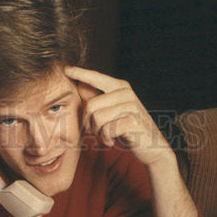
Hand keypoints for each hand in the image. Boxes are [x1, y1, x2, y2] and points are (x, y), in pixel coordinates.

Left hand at [65, 64, 197, 216]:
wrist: (151, 147)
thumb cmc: (128, 130)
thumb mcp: (111, 113)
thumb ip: (97, 100)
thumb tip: (80, 86)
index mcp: (119, 87)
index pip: (96, 78)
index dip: (80, 73)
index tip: (65, 68)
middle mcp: (125, 92)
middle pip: (90, 106)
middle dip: (88, 124)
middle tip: (96, 132)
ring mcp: (131, 105)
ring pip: (97, 119)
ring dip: (97, 133)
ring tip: (106, 136)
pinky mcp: (133, 120)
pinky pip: (107, 130)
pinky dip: (106, 139)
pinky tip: (112, 141)